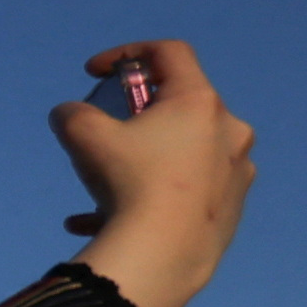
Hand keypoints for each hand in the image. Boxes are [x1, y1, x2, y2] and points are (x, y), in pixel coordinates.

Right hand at [55, 38, 254, 306]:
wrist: (164, 255)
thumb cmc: (130, 181)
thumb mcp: (84, 136)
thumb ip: (73, 113)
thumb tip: (70, 115)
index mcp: (199, 102)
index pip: (170, 52)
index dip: (128, 52)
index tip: (95, 73)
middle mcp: (229, 130)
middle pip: (181, 104)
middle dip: (140, 112)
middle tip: (110, 131)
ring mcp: (237, 171)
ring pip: (185, 152)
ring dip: (147, 158)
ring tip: (106, 185)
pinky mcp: (233, 208)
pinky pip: (189, 191)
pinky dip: (155, 195)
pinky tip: (109, 221)